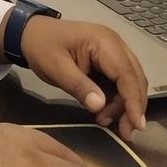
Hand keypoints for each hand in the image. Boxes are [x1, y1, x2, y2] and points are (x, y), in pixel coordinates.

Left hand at [10, 15, 147, 141]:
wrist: (29, 33)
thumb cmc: (41, 46)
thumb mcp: (56, 68)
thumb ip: (79, 86)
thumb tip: (100, 106)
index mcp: (104, 42)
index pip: (126, 74)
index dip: (134, 101)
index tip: (137, 125)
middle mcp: (115, 45)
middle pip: (134, 79)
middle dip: (132, 107)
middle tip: (126, 132)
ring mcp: (112, 52)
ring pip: (129, 83)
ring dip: (122, 105)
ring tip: (103, 120)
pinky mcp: (107, 62)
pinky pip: (118, 83)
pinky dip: (114, 99)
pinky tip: (103, 112)